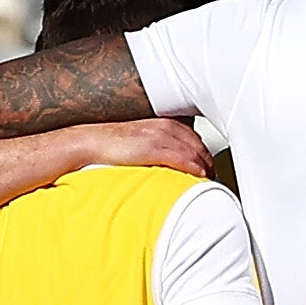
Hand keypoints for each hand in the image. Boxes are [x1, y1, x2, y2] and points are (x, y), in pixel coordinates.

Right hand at [83, 117, 216, 178]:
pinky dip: (194, 168)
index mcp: (164, 123)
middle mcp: (165, 127)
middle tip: (213, 177)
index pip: (195, 138)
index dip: (206, 154)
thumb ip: (161, 144)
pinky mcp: (152, 149)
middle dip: (209, 162)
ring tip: (209, 181)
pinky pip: (181, 159)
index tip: (210, 166)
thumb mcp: (143, 139)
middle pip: (199, 146)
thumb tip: (173, 159)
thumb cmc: (114, 144)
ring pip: (194, 152)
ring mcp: (159, 137)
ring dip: (205, 167)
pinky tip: (200, 175)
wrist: (92, 142)